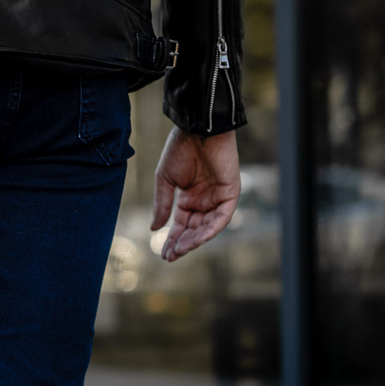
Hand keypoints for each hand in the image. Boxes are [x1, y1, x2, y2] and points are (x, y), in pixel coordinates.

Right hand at [151, 128, 240, 261]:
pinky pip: (222, 217)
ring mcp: (218, 197)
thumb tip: (154, 229)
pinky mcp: (231, 192)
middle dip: (183, 243)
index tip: (163, 254)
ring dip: (195, 240)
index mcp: (189, 198)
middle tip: (171, 256)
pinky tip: (197, 238)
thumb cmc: (180, 149)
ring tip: (181, 250)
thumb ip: (162, 205)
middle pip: (194, 229)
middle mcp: (204, 200)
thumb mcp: (165, 181)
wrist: (197, 129)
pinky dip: (211, 229)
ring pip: (208, 227)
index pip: (181, 224)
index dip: (173, 239)